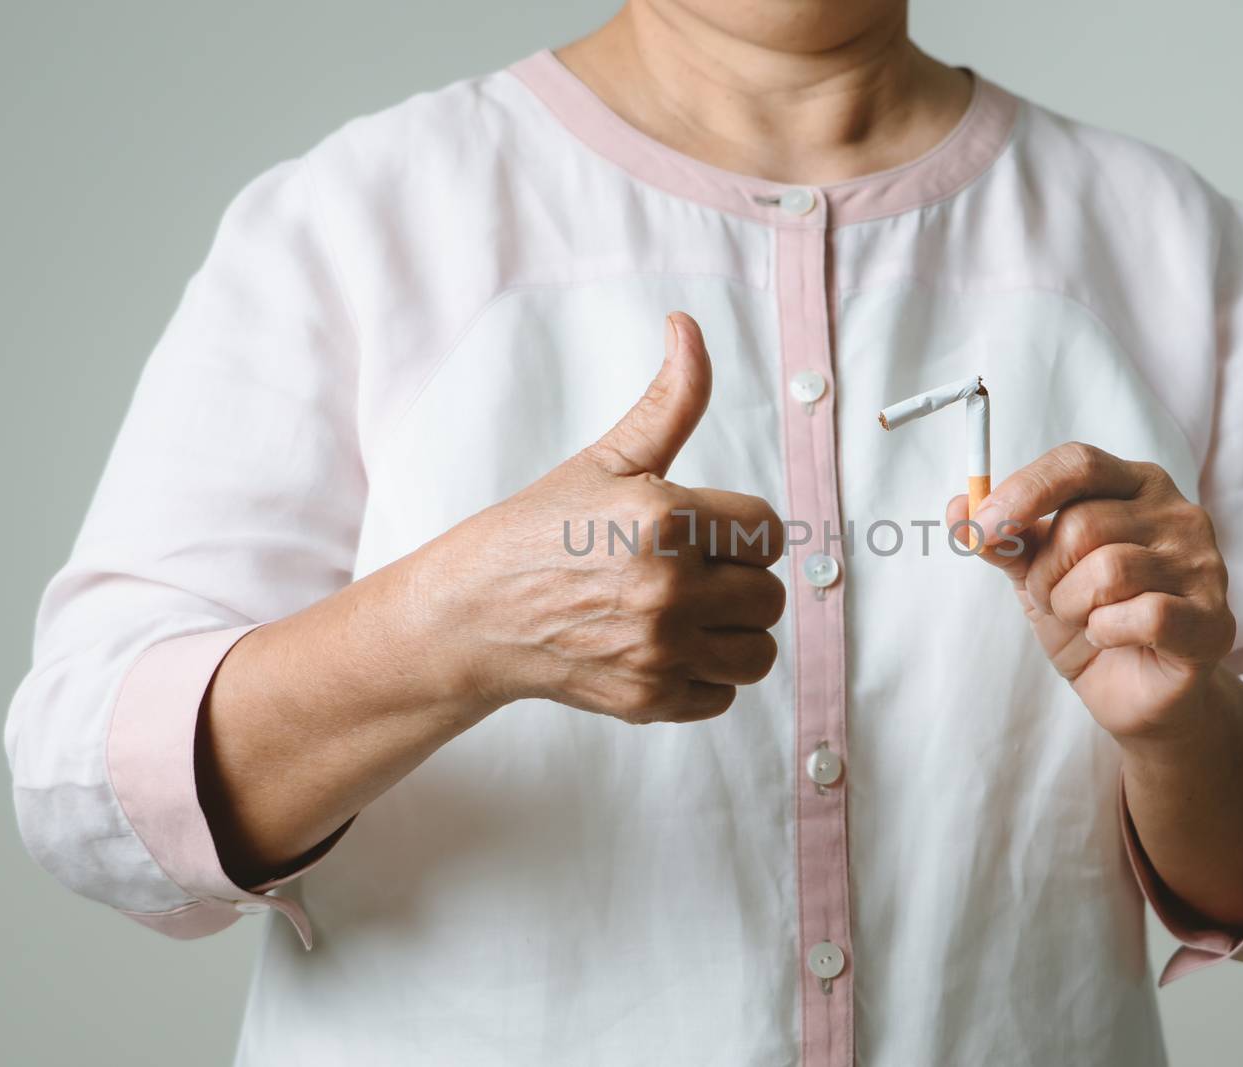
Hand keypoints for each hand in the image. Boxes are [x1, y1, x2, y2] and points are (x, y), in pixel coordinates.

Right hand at [417, 312, 785, 723]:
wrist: (473, 615)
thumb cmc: (541, 530)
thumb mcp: (607, 459)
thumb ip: (669, 400)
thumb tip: (688, 326)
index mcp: (666, 519)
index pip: (768, 532)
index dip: (741, 531)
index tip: (704, 534)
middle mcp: (667, 590)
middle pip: (768, 595)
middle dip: (736, 582)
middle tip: (687, 575)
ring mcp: (657, 651)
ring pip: (758, 652)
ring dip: (733, 634)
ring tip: (689, 615)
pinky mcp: (647, 700)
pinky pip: (724, 694)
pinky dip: (703, 677)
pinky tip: (662, 649)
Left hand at [949, 442, 1235, 742]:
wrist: (1134, 692)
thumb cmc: (1091, 619)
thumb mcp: (1037, 573)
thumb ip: (1005, 540)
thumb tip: (957, 508)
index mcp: (1136, 485)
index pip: (1077, 463)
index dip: (1023, 492)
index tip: (980, 528)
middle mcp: (1178, 514)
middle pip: (1084, 523)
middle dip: (1045, 572)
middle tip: (1049, 599)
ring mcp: (1203, 564)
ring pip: (1110, 570)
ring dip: (1072, 606)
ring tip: (1082, 620)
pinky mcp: (1214, 620)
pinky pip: (1144, 614)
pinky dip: (1109, 631)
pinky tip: (1111, 637)